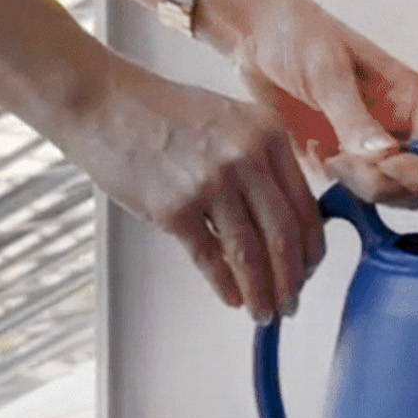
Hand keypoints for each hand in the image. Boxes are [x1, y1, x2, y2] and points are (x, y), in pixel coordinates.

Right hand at [55, 59, 321, 322]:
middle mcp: (247, 158)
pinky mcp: (174, 209)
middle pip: (284, 237)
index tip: (309, 271)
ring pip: (250, 255)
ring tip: (264, 313)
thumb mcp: (230, 120)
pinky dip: (225, 286)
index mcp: (268, 134)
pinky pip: (209, 259)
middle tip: (291, 303)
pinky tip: (232, 298)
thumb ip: (261, 161)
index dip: (311, 250)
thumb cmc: (163, 112)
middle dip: (292, 280)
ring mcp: (210, 184)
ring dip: (261, 293)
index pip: (305, 207)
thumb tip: (283, 223)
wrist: (106, 104)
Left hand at [194, 0, 417, 210]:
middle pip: (416, 183)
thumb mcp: (327, 72)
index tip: (384, 165)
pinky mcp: (335, 159)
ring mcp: (365, 147)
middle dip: (386, 185)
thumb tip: (384, 158)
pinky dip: (336, 187)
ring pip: (386, 193)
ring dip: (361, 189)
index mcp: (408, 100)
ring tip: (327, 157)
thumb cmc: (298, 35)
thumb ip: (354, 117)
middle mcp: (395, 127)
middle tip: (342, 163)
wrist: (254, 33)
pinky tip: (312, 153)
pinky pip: (349, 192)